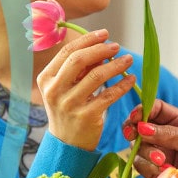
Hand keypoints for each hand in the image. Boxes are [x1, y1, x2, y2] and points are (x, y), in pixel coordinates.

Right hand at [37, 29, 136, 150]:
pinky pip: (109, 95)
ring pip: (96, 76)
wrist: (67, 144)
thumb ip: (78, 69)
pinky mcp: (86, 117)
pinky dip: (123, 85)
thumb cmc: (68, 109)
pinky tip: (131, 79)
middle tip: (117, 46)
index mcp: (46, 79)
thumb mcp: (65, 88)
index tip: (104, 34)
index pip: (67, 52)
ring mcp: (69, 104)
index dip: (87, 40)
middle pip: (79, 60)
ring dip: (115, 65)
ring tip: (128, 60)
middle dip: (101, 49)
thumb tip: (100, 48)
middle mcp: (54, 91)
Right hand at [121, 100, 177, 177]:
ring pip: (139, 148)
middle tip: (132, 135)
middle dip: (137, 132)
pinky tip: (164, 172)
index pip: (156, 109)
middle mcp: (169, 137)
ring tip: (163, 162)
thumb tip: (143, 127)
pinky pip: (142, 167)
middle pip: (142, 128)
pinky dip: (149, 169)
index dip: (143, 110)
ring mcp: (163, 155)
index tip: (135, 118)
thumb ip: (170, 133)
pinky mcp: (158, 173)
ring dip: (147, 154)